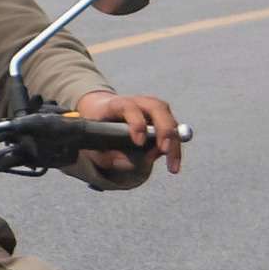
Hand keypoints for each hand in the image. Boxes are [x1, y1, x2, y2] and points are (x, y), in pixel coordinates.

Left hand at [72, 90, 186, 177]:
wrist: (102, 111)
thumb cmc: (97, 128)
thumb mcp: (93, 144)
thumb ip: (107, 156)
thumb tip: (130, 164)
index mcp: (115, 104)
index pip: (128, 107)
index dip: (136, 122)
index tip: (139, 142)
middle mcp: (137, 102)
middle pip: (156, 108)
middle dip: (163, 129)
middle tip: (164, 150)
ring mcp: (152, 108)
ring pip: (169, 119)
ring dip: (174, 143)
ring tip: (172, 167)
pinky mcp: (161, 118)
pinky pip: (173, 130)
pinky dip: (175, 148)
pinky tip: (172, 164)